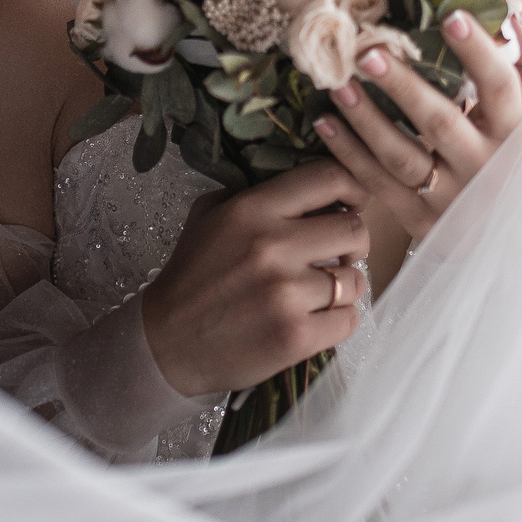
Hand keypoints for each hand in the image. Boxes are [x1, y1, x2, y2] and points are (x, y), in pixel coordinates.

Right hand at [139, 160, 367, 398]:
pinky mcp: (295, 336)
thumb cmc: (192, 276)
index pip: (330, 178)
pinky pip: (349, 319)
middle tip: (336, 256)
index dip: (352, 189)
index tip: (351, 205)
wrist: (165, 343)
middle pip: (354, 230)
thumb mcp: (209, 215)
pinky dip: (339, 321)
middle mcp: (272, 246)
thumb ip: (255, 192)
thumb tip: (311, 186)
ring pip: (355, 279)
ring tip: (320, 293)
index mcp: (251, 210)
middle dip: (352, 244)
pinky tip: (316, 320)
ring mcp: (285, 293)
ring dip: (344, 286)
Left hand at [314, 12, 521, 245]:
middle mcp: (485, 166)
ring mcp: (452, 198)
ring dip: (366, 119)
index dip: (478, 53)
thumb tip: (511, 19)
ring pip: (402, 156)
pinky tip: (325, 122)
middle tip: (368, 52)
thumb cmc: (518, 151)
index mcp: (516, 132)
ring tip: (339, 85)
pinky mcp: (422, 221)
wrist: (512, 231)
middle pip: (440, 122)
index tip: (450, 17)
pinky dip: (349, 154)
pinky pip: (379, 185)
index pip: (499, 88)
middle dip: (403, 87)